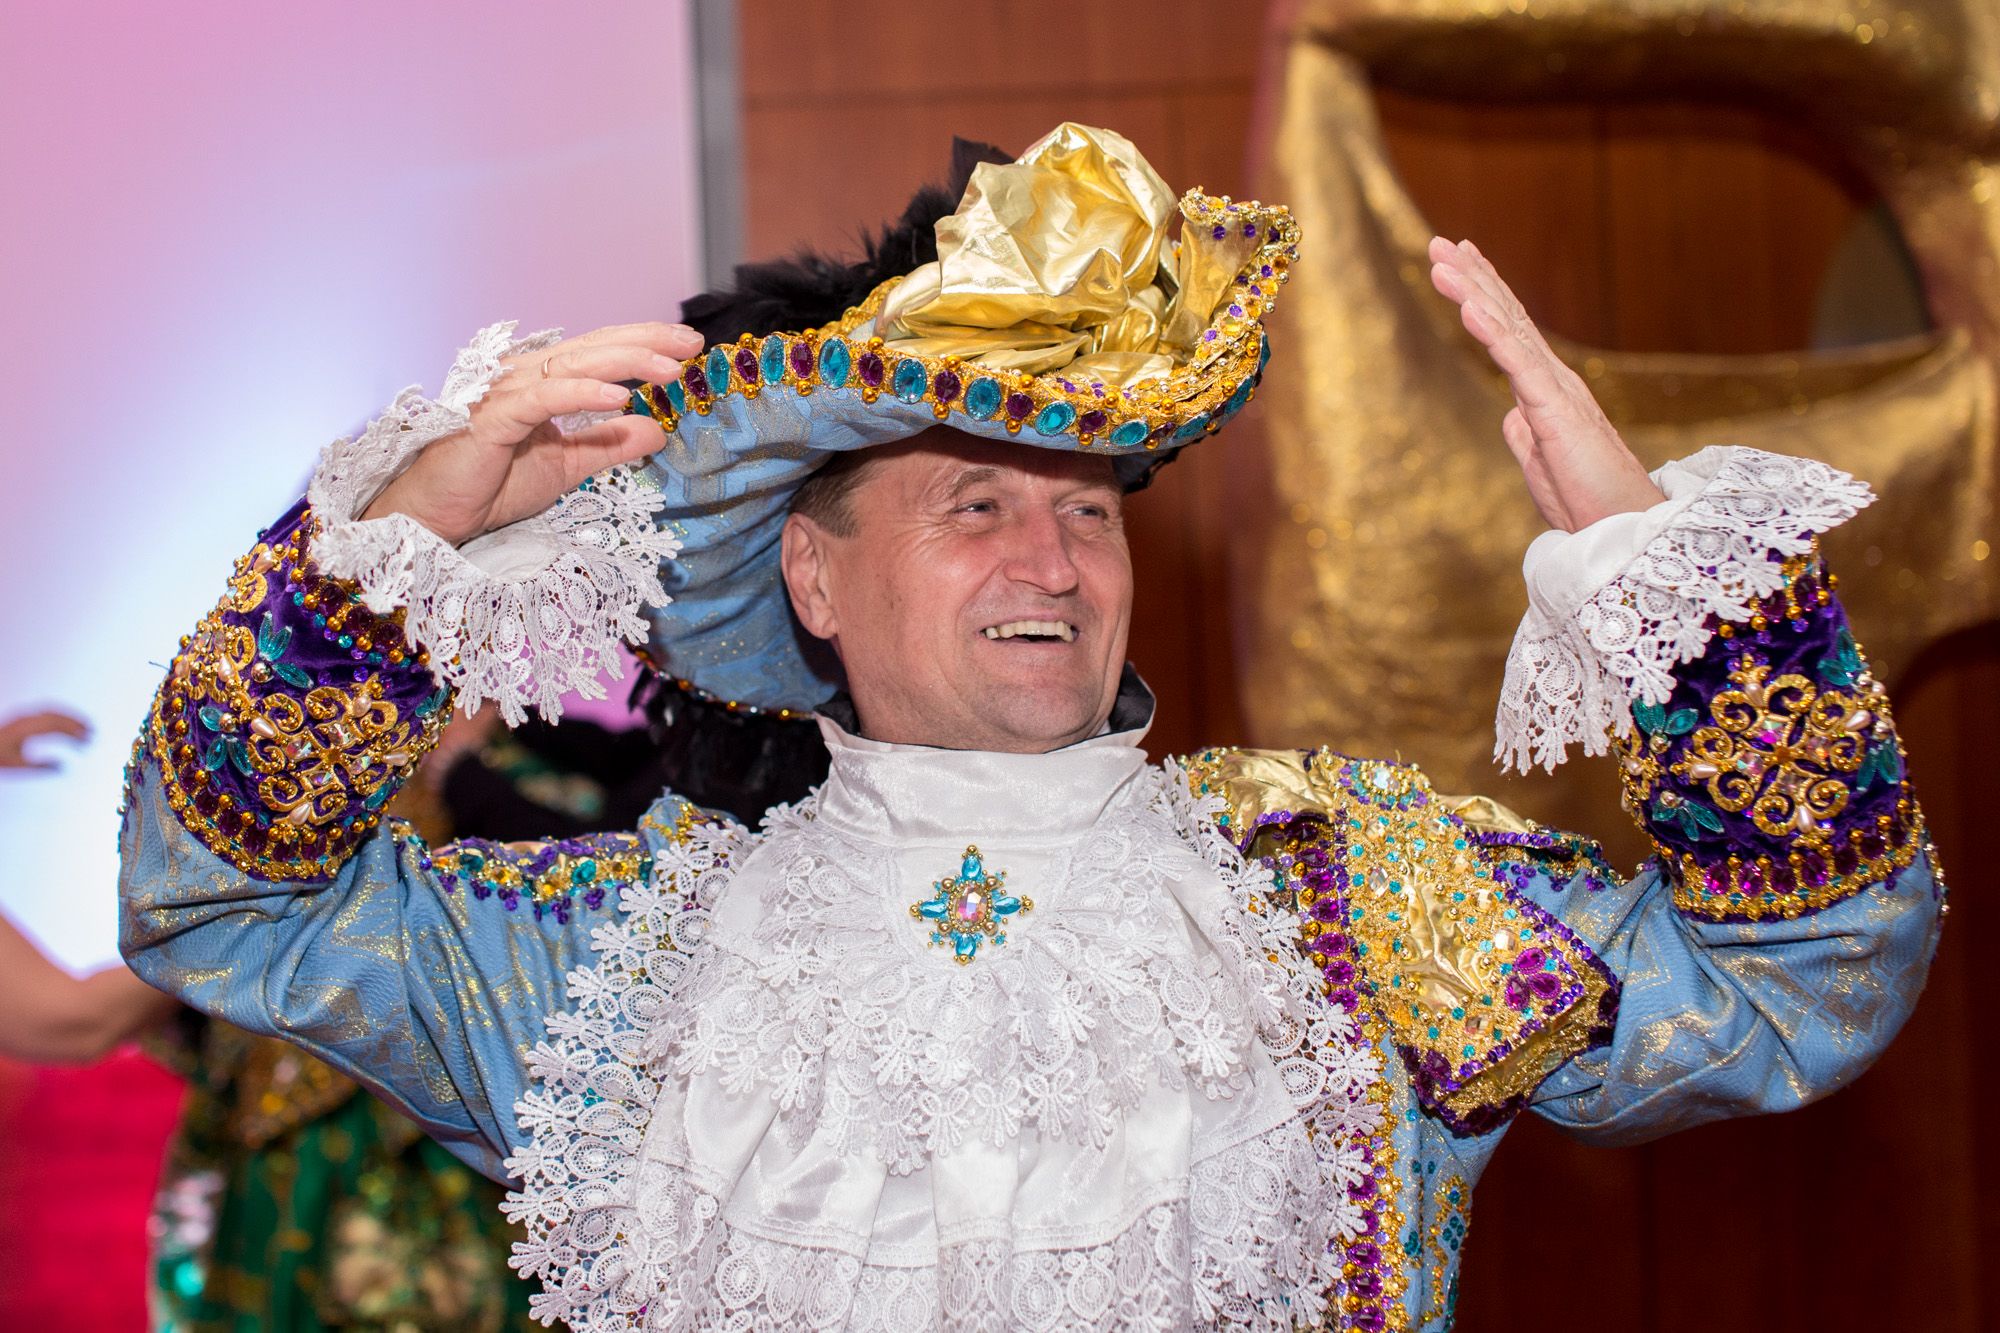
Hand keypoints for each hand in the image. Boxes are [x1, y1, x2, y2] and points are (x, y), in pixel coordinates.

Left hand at [0, 710, 88, 769]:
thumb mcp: (18, 766)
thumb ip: (41, 767)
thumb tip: (62, 766)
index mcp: (25, 729)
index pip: (56, 728)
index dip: (74, 734)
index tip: (86, 742)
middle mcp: (25, 718)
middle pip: (57, 716)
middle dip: (76, 724)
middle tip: (92, 734)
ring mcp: (23, 715)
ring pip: (53, 711)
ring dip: (70, 717)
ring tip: (85, 726)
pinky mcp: (23, 717)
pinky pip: (46, 711)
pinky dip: (61, 715)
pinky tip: (66, 724)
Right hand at [362, 323, 703, 545]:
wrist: (434, 516)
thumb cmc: (490, 486)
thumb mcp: (567, 466)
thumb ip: (609, 446)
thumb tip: (657, 430)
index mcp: (539, 383)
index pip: (598, 354)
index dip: (642, 344)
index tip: (687, 345)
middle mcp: (521, 377)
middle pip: (591, 349)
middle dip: (644, 343)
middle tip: (690, 343)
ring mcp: (503, 394)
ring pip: (570, 367)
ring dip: (623, 363)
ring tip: (667, 367)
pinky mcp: (489, 420)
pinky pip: (542, 401)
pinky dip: (580, 395)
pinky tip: (617, 397)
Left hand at [1428, 238, 1665, 531]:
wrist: (1622, 528)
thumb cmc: (1588, 501)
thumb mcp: (1541, 463)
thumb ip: (1525, 435)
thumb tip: (1509, 417)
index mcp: (1547, 392)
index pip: (1512, 333)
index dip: (1485, 294)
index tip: (1460, 263)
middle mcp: (1554, 380)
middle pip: (1508, 317)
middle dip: (1473, 278)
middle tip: (1440, 242)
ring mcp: (1557, 391)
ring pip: (1509, 329)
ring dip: (1473, 292)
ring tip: (1442, 260)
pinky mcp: (1557, 410)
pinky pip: (1519, 363)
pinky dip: (1493, 332)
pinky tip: (1469, 305)